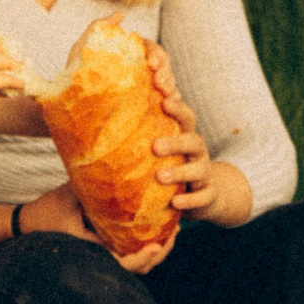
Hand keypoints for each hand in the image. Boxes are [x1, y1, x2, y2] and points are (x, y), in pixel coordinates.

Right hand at [19, 181, 177, 274]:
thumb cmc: (47, 210)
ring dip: (155, 251)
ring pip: (135, 265)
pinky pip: (128, 254)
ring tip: (173, 230)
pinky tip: (158, 229)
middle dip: (158, 255)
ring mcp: (101, 257)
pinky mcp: (102, 251)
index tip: (157, 245)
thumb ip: (94, 187)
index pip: (121, 264)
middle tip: (176, 233)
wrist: (27, 224)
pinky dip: (144, 246)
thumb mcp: (70, 195)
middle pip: (135, 269)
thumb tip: (122, 166)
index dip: (142, 258)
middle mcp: (98, 259)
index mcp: (90, 251)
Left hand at [138, 38, 212, 216]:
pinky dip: (190, 200)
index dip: (177, 107)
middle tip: (154, 146)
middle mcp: (197, 152)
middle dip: (176, 142)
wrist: (202, 194)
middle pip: (194, 140)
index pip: (185, 116)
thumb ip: (138, 134)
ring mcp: (204, 173)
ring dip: (180, 172)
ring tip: (159, 176)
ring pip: (200, 169)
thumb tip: (94, 118)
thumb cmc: (170, 165)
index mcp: (184, 136)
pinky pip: (203, 197)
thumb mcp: (158, 148)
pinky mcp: (209, 194)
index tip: (164, 100)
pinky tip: (175, 203)